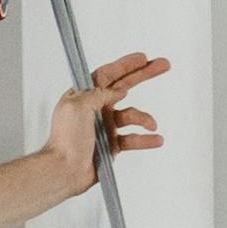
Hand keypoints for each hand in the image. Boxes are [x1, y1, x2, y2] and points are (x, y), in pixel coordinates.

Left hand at [49, 49, 166, 186]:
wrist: (64, 170)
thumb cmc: (64, 139)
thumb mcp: (77, 106)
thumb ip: (98, 93)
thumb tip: (117, 90)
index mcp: (84, 96)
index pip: (107, 74)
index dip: (125, 65)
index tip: (142, 57)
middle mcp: (95, 109)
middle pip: (124, 86)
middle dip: (143, 75)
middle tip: (162, 65)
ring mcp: (104, 127)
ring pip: (132, 115)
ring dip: (145, 119)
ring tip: (152, 125)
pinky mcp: (111, 145)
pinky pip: (133, 138)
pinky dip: (146, 139)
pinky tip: (156, 139)